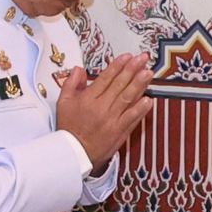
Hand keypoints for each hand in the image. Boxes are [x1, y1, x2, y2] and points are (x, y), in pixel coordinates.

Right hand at [54, 53, 152, 168]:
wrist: (74, 154)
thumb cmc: (69, 129)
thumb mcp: (63, 103)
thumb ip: (70, 83)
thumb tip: (79, 69)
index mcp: (87, 99)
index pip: (105, 78)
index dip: (118, 66)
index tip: (127, 56)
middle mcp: (101, 108)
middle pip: (119, 85)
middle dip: (132, 69)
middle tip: (142, 59)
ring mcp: (112, 120)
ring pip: (127, 98)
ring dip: (139, 85)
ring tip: (148, 73)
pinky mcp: (119, 132)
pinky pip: (132, 118)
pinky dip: (140, 109)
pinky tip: (148, 99)